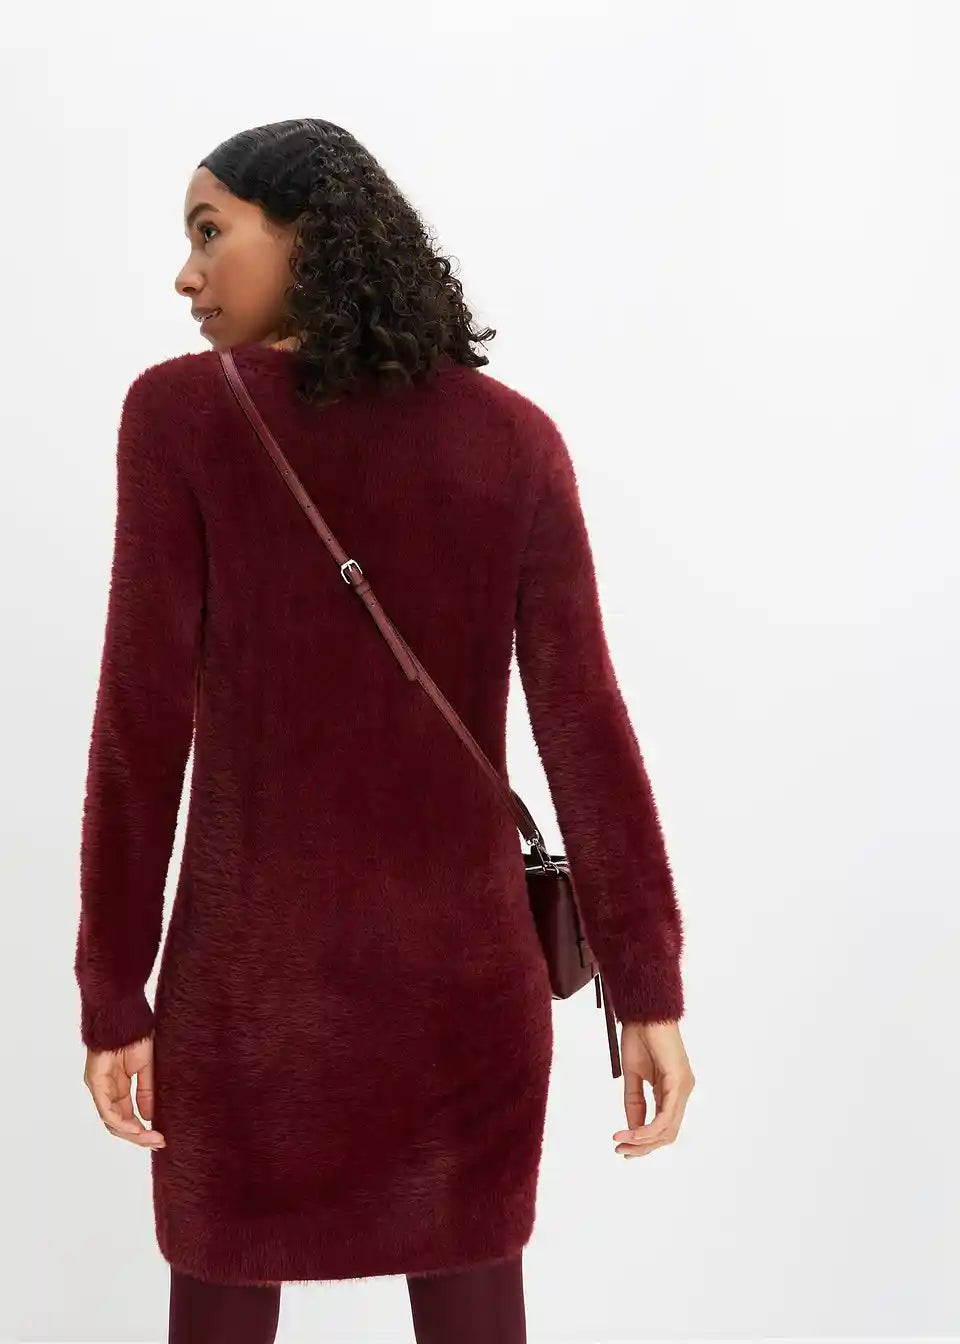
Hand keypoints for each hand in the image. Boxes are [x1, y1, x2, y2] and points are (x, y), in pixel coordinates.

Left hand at [83, 1034, 165, 1147]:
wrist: (126, 1017)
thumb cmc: (136, 1036)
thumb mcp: (147, 1069)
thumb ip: (146, 1093)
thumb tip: (148, 1117)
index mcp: (118, 1087)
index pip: (127, 1116)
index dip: (142, 1130)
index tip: (161, 1137)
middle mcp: (106, 1091)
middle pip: (118, 1123)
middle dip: (138, 1136)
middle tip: (158, 1142)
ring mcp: (99, 1088)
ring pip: (111, 1121)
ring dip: (131, 1133)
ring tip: (150, 1138)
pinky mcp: (96, 1082)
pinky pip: (106, 1109)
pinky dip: (121, 1121)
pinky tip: (136, 1128)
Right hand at [612, 1020, 693, 1158]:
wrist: (643, 1011)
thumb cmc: (639, 1036)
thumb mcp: (633, 1075)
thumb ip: (634, 1103)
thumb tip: (632, 1131)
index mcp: (673, 1091)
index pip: (663, 1127)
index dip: (643, 1142)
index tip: (622, 1147)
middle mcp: (682, 1092)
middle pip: (667, 1134)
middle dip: (643, 1148)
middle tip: (620, 1151)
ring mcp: (683, 1088)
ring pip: (667, 1130)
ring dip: (642, 1141)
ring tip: (620, 1142)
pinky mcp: (678, 1081)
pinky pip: (666, 1116)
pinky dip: (648, 1129)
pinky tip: (632, 1133)